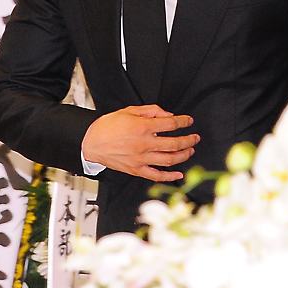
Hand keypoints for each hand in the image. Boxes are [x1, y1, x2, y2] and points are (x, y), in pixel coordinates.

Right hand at [82, 104, 199, 180]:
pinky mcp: (136, 170)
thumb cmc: (109, 125)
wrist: (91, 142)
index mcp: (143, 127)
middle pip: (174, 143)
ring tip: (190, 151)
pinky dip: (169, 177)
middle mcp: (144, 144)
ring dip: (183, 155)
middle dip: (188, 140)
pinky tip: (179, 174)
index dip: (183, 122)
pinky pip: (156, 176)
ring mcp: (141, 159)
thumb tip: (168, 115)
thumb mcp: (130, 110)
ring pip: (169, 160)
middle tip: (195, 137)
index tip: (189, 121)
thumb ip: (151, 111)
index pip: (171, 124)